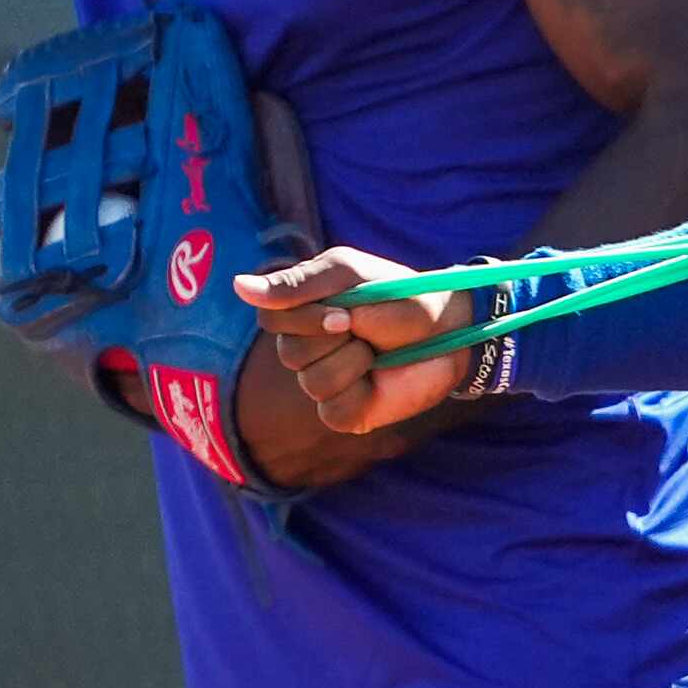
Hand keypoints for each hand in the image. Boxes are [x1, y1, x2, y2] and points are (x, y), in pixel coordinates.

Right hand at [234, 248, 480, 434]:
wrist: (450, 326)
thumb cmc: (401, 296)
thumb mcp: (348, 275)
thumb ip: (295, 285)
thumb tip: (237, 287)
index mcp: (304, 311)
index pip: (269, 316)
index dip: (302, 317)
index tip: (345, 311)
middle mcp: (307, 347)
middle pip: (288, 350)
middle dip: (334, 336)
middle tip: (365, 328)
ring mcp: (323, 381)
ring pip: (310, 378)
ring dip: (353, 359)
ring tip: (377, 350)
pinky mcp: (343, 411)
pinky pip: (330, 406)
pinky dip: (360, 386)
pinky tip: (378, 375)